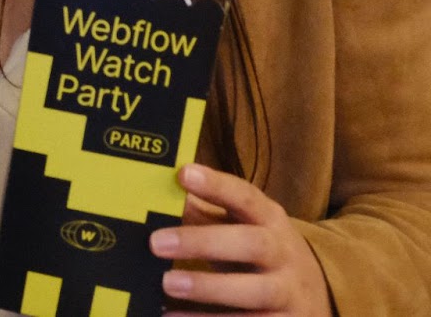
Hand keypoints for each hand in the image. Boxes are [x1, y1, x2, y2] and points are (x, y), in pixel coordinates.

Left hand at [150, 163, 328, 315]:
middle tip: (156, 243)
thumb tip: (155, 192)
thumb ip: (203, 212)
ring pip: (254, 291)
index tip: (183, 174)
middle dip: (203, 242)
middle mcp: (284, 254)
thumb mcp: (242, 227)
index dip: (216, 185)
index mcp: (269, 220)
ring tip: (167, 283)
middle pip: (250, 244)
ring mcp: (289, 293)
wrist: (315, 295)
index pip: (245, 197)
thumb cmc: (259, 253)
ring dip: (209, 288)